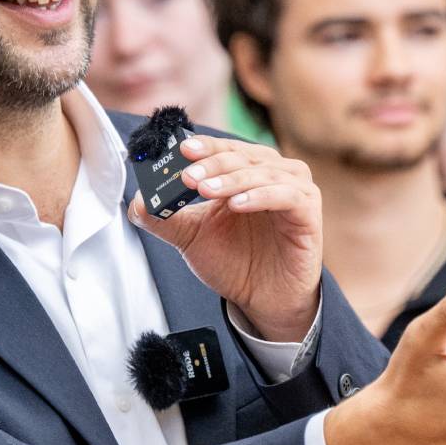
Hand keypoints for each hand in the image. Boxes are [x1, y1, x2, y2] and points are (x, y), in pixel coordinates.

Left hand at [130, 134, 320, 340]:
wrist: (264, 298)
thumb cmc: (235, 261)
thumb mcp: (192, 237)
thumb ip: (165, 218)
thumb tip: (136, 202)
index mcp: (248, 170)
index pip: (226, 148)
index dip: (205, 146)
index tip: (181, 150)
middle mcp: (275, 173)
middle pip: (243, 156)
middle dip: (212, 164)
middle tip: (187, 177)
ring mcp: (296, 190)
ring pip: (264, 173)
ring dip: (233, 179)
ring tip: (207, 190)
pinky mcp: (309, 212)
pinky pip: (287, 197)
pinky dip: (261, 196)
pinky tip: (238, 205)